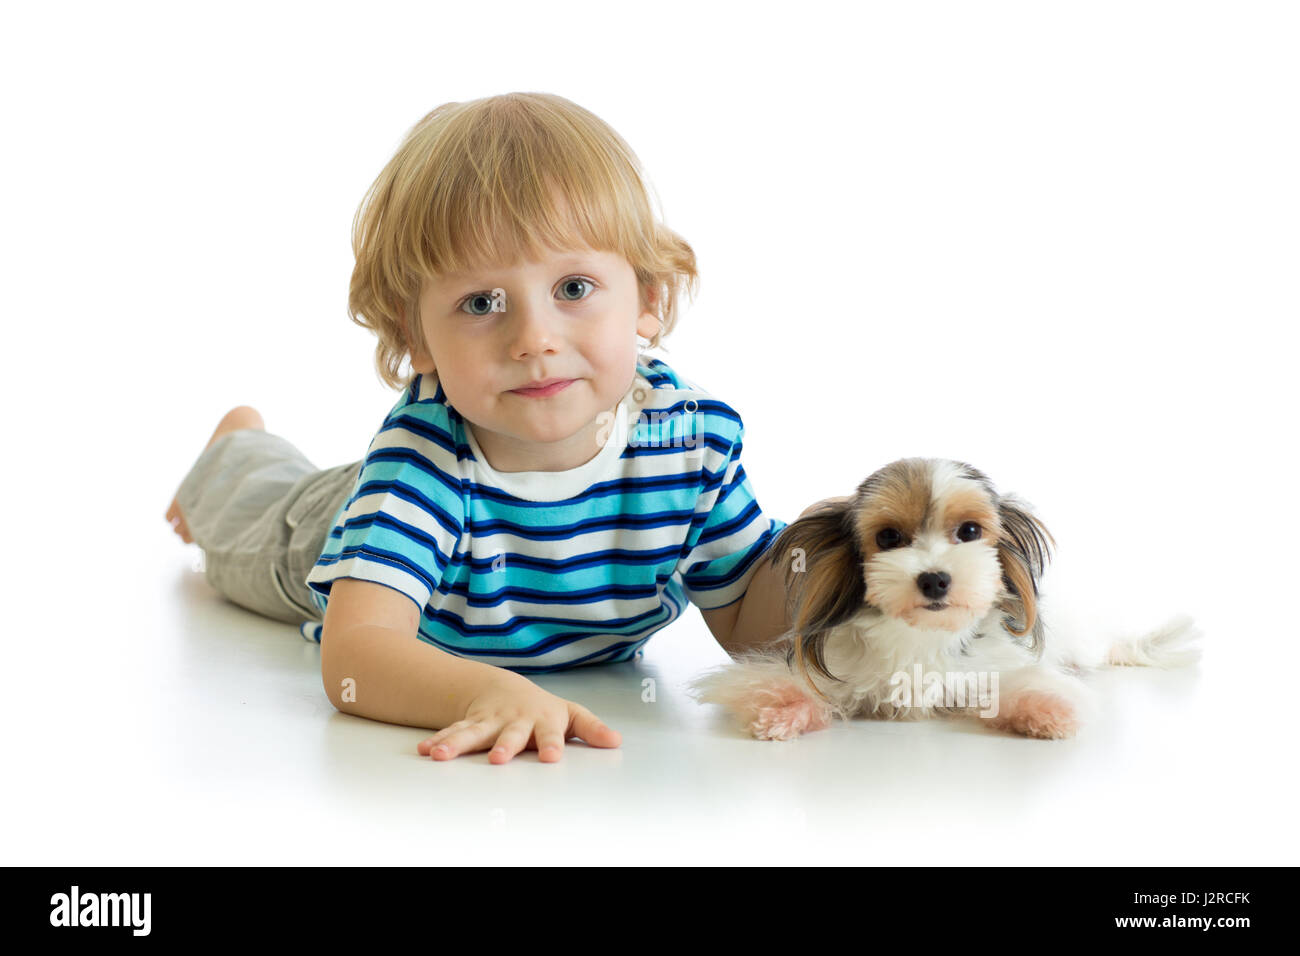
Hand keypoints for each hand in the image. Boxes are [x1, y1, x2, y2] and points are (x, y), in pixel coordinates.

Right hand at [415, 670, 621, 763]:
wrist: (506, 688)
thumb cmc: (543, 709)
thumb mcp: (571, 715)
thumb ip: (592, 728)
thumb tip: (616, 741)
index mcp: (543, 721)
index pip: (550, 734)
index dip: (552, 744)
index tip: (552, 757)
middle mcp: (515, 721)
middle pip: (509, 735)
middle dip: (504, 746)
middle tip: (499, 759)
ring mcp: (490, 722)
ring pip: (473, 733)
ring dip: (457, 744)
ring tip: (441, 756)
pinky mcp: (470, 724)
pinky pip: (452, 732)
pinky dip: (438, 741)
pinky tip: (426, 751)